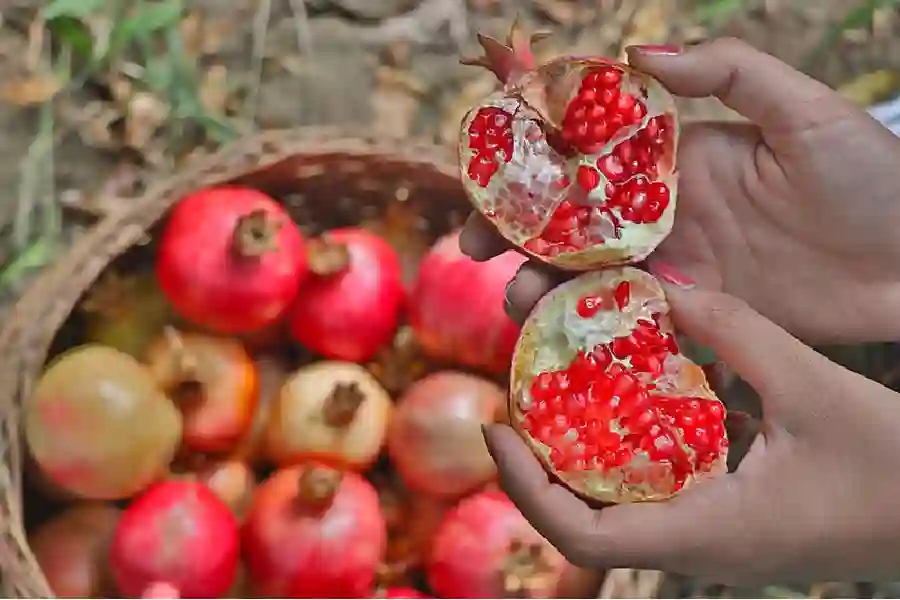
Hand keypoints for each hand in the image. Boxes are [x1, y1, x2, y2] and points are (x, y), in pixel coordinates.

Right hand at [461, 38, 899, 343]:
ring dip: (545, 286)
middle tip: (475, 252)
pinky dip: (592, 325)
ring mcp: (677, 264)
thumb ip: (726, 74)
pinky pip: (631, 317)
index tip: (489, 177)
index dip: (534, 165)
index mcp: (676, 156)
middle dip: (517, 234)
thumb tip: (636, 53)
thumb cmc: (868, 175)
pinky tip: (561, 336)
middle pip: (572, 223)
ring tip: (517, 302)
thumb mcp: (802, 109)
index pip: (588, 156)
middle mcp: (664, 211)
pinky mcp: (697, 311)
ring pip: (590, 275)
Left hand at [483, 282, 899, 584]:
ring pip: (622, 508)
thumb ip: (739, 334)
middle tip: (522, 398)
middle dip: (542, 466)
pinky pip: (664, 492)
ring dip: (583, 458)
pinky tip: (637, 400)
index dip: (526, 487)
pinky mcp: (735, 520)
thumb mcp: (813, 389)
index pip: (584, 536)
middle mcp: (699, 545)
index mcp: (706, 532)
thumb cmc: (894, 469)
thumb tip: (669, 292)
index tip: (495, 430)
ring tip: (561, 394)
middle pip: (588, 521)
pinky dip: (634, 452)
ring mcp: (716, 537)